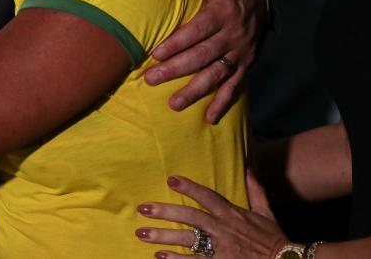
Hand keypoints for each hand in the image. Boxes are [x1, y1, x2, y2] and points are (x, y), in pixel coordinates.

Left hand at [136, 174, 287, 258]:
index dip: (190, 187)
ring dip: (163, 237)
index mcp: (232, 215)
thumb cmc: (273, 239)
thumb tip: (248, 165)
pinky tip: (159, 257)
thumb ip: (255, 189)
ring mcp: (220, 250)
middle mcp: (223, 230)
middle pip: (190, 217)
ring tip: (142, 233)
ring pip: (187, 240)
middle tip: (143, 208)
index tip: (170, 179)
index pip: (208, 197)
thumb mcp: (265, 212)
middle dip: (165, 212)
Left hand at [145, 0, 264, 122]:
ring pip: (216, 75)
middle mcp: (233, 36)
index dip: (178, 43)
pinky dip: (223, 103)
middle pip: (203, 56)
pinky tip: (209, 118)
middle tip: (152, 79)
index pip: (198, 30)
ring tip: (173, 104)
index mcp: (223, 13)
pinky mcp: (245, 65)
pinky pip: (235, 86)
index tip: (156, 54)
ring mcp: (240, 53)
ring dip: (195, 91)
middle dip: (176, 69)